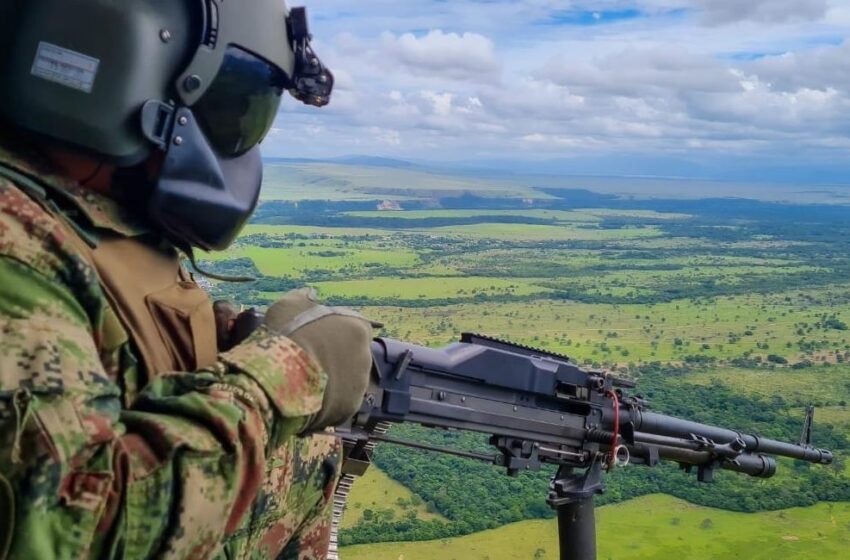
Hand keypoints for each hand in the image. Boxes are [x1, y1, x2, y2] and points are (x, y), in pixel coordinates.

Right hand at [264, 288, 374, 429]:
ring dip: (331, 380)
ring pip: (347, 380)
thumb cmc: (287, 335)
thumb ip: (303, 297)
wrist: (282, 378)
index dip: (331, 332)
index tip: (312, 338)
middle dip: (334, 357)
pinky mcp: (349, 408)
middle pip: (351, 355)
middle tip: (307, 360)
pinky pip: (338, 402)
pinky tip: (306, 399)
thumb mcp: (288, 305)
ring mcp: (360, 384)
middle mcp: (366, 355)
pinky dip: (327, 401)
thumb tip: (311, 293)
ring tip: (304, 382)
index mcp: (357, 327)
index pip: (351, 327)